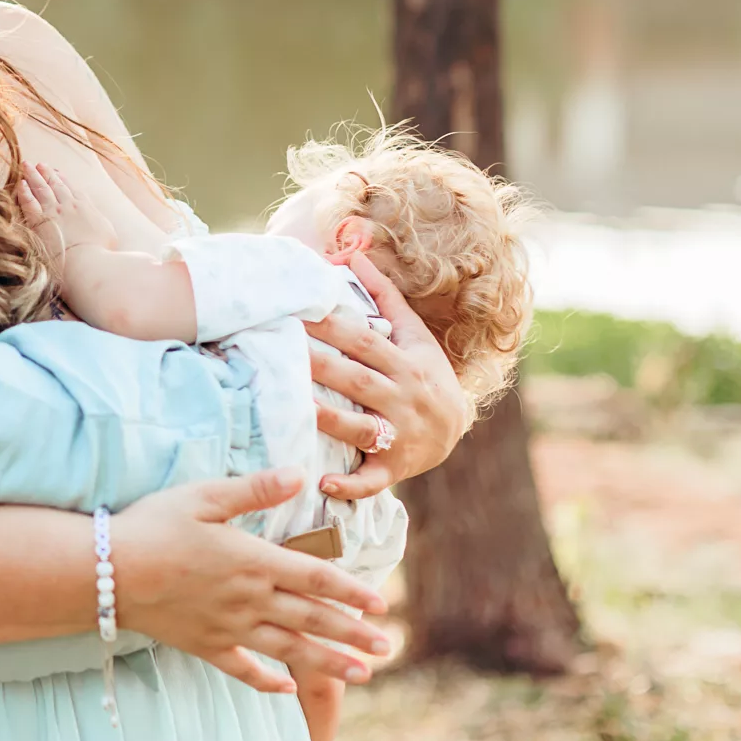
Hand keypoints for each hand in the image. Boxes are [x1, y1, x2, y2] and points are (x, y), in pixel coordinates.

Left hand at [17, 163, 118, 264]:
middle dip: (47, 173)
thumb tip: (98, 222)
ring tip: (27, 165)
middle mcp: (69, 205)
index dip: (64, 180)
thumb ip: (101, 224)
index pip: (73, 189)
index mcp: (86, 207)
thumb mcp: (109, 235)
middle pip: (56, 184)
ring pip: (41, 188)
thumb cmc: (101, 253)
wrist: (88, 262)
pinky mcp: (39, 222)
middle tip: (40, 164)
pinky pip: (29, 202)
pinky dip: (24, 192)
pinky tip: (20, 184)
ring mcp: (53, 212)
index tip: (58, 173)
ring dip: (33, 175)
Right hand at [112, 470, 391, 694]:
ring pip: (289, 649)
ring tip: (363, 675)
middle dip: (353, 634)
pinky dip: (268, 680)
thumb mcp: (203, 496)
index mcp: (253, 560)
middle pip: (312, 619)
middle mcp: (248, 599)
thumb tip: (299, 474)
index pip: (315, 577)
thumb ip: (254, 489)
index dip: (351, 590)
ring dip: (328, 663)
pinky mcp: (203, 645)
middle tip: (387, 647)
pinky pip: (243, 668)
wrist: (104, 572)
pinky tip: (289, 687)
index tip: (381, 604)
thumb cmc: (152, 525)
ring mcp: (227, 627)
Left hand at [306, 252, 468, 499]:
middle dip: (320, 366)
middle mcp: (403, 398)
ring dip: (328, 420)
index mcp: (405, 363)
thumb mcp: (414, 335)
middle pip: (356, 379)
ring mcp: (399, 435)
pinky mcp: (394, 467)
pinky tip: (322, 484)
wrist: (458, 429)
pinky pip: (371, 479)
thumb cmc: (426, 374)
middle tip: (282, 352)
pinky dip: (349, 485)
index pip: (363, 341)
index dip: (332, 326)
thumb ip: (384, 296)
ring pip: (359, 427)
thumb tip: (354, 255)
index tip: (298, 311)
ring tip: (294, 410)